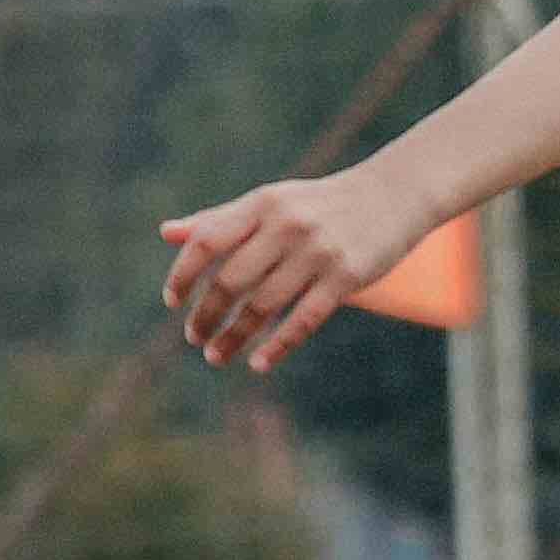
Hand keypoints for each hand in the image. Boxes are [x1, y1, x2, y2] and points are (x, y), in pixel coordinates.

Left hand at [159, 163, 429, 373]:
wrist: (393, 195)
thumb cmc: (319, 204)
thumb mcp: (269, 203)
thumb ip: (220, 219)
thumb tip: (166, 233)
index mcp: (262, 204)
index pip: (208, 240)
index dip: (184, 274)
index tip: (172, 302)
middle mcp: (287, 225)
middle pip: (232, 280)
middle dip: (207, 314)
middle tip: (194, 338)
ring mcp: (318, 252)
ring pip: (264, 305)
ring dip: (234, 336)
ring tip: (215, 356)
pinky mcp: (347, 276)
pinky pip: (304, 319)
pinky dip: (278, 346)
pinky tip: (259, 364)